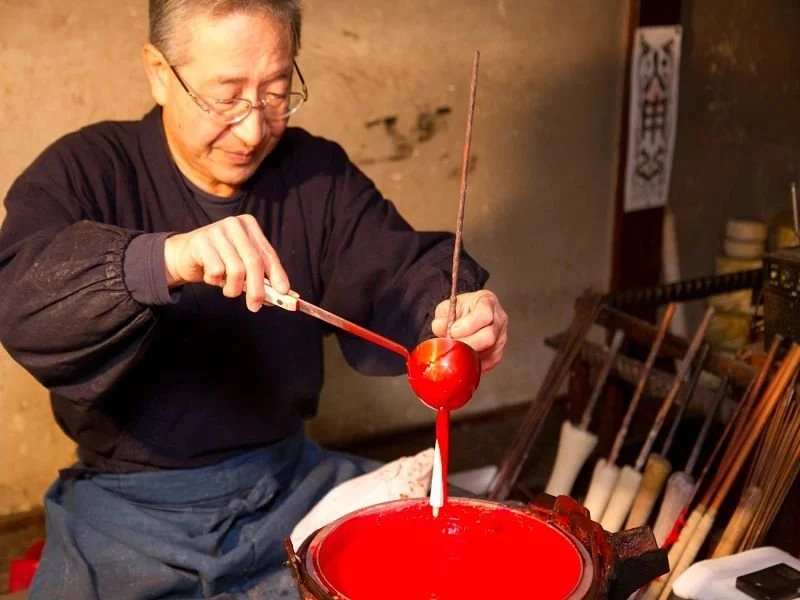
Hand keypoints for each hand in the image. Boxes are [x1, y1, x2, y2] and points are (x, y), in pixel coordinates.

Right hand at [164, 215, 289, 311]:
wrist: (184, 255)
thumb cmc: (218, 260)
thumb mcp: (242, 264)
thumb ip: (260, 275)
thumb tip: (280, 294)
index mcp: (249, 225)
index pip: (267, 253)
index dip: (277, 274)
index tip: (283, 292)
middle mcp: (234, 224)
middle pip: (254, 262)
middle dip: (257, 289)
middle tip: (255, 306)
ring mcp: (217, 231)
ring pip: (236, 270)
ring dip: (233, 288)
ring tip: (227, 288)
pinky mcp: (201, 242)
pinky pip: (216, 272)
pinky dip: (215, 281)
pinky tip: (210, 276)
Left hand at [431, 290, 507, 372]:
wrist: (466, 317)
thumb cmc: (459, 310)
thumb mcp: (447, 307)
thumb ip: (442, 317)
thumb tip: (440, 328)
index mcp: (487, 302)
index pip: (485, 314)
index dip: (468, 325)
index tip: (453, 331)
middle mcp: (499, 319)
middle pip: (489, 337)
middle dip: (467, 344)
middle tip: (452, 344)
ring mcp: (501, 337)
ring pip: (488, 352)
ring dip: (468, 354)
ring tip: (456, 350)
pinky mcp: (498, 353)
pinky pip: (487, 362)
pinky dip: (473, 362)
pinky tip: (463, 357)